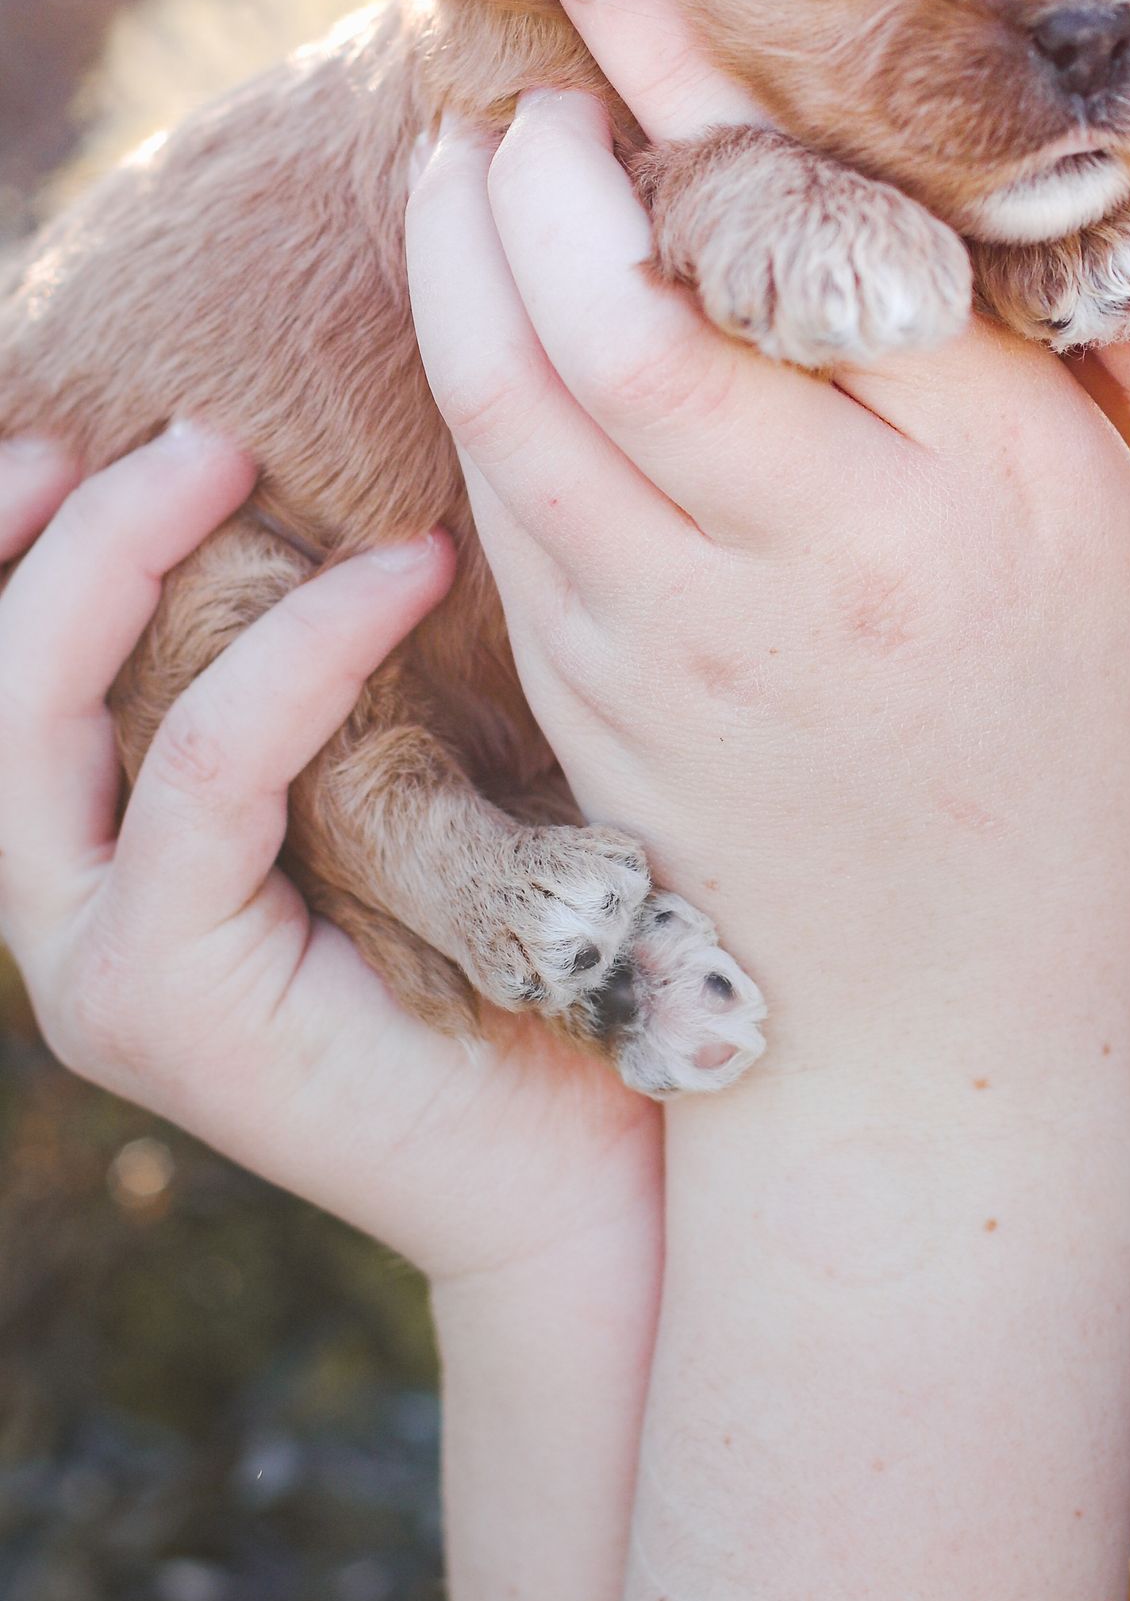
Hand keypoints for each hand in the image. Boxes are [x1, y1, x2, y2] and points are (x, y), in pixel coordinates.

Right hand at [0, 427, 664, 1289]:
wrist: (598, 1173)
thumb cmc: (530, 973)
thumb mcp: (405, 800)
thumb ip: (328, 701)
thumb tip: (348, 498)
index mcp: (109, 869)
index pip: (3, 689)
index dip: (8, 547)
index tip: (80, 431)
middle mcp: (71, 922)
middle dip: (66, 533)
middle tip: (196, 427)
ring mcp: (98, 976)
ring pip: (42, 727)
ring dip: (127, 565)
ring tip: (240, 456)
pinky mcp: (162, 1011)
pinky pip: (201, 789)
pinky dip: (293, 664)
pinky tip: (401, 574)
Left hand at [406, 0, 1129, 1077]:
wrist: (943, 995)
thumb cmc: (1048, 715)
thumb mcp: (1094, 514)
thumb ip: (1011, 333)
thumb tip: (918, 134)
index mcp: (991, 481)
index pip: (812, 236)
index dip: (689, 78)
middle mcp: (827, 554)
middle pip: (619, 307)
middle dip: (539, 161)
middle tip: (530, 79)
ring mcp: (684, 636)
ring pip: (515, 397)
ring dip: (462, 247)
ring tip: (464, 154)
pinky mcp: (590, 692)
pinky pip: (500, 493)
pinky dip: (470, 365)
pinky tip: (475, 297)